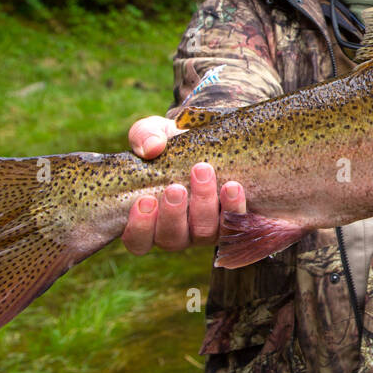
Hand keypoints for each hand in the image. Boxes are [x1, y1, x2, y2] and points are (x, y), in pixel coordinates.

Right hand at [121, 115, 246, 253]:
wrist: (212, 142)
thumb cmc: (173, 144)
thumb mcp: (155, 133)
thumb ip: (145, 136)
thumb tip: (151, 147)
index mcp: (150, 220)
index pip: (138, 240)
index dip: (140, 227)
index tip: (145, 200)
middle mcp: (177, 233)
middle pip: (172, 238)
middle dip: (173, 213)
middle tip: (176, 188)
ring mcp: (206, 231)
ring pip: (203, 232)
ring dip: (203, 204)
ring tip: (203, 172)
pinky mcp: (233, 223)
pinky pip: (234, 225)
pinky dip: (232, 207)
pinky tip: (232, 186)